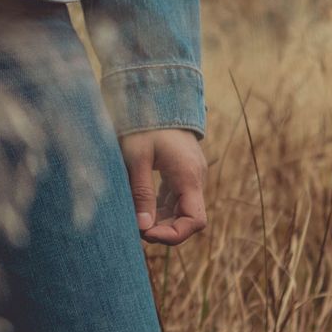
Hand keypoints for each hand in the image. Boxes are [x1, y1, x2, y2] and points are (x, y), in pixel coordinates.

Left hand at [120, 129, 207, 245]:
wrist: (157, 96)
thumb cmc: (144, 124)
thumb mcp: (137, 157)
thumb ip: (141, 192)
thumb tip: (143, 228)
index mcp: (188, 176)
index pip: (195, 221)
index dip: (174, 235)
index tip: (147, 234)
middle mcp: (195, 178)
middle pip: (189, 219)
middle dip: (165, 230)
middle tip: (136, 230)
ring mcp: (191, 175)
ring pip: (182, 209)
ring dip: (162, 220)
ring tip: (136, 220)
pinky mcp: (182, 171)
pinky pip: (176, 198)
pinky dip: (161, 208)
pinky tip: (141, 209)